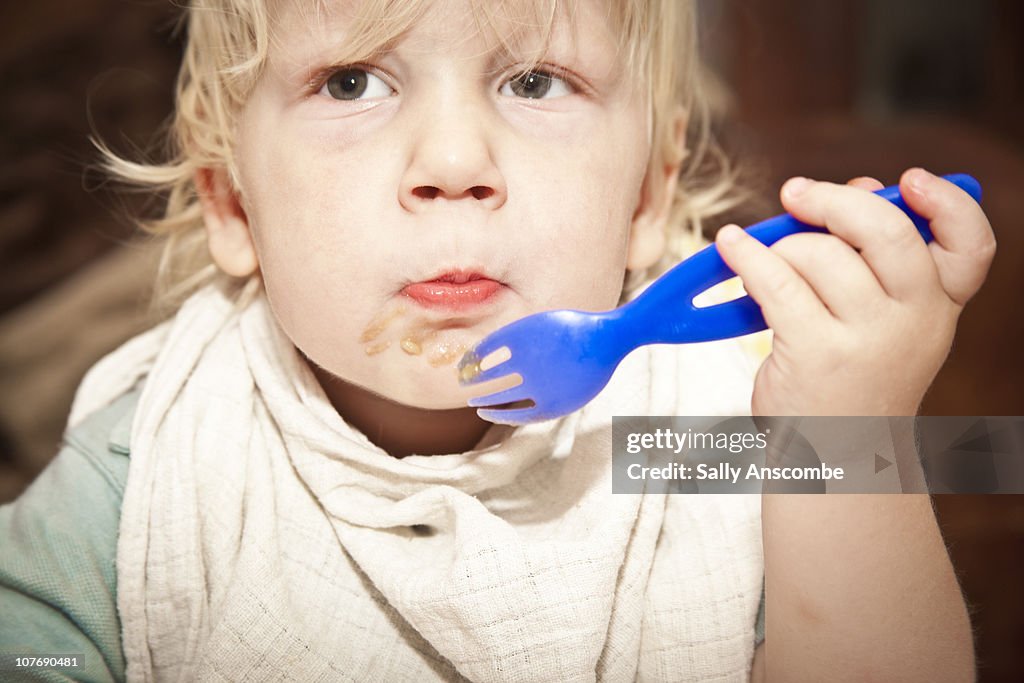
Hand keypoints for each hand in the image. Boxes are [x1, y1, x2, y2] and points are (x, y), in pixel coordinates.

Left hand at [715, 168, 995, 415]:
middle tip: (795, 193)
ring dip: (782, 245)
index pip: (971, 246)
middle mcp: (914, 321)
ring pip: (820, 253)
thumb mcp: (882, 323)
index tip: (908, 179)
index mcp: (939, 307)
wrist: (836, 458)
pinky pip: (776, 281)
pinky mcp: (816, 354)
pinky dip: (746, 256)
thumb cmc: (852, 378)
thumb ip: (873, 257)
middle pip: (887, 231)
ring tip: (769, 261)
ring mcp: (868, 340)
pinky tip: (730, 246)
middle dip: (835, 200)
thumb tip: (851, 187)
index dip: (947, 203)